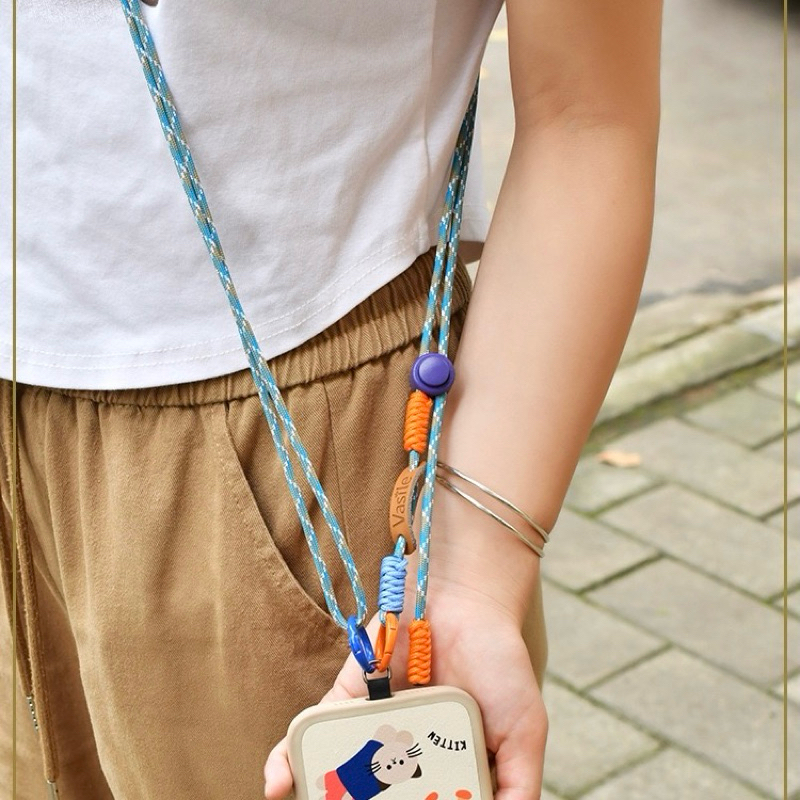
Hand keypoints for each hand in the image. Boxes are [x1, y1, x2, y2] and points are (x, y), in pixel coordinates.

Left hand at [263, 584, 547, 799]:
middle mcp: (404, 753)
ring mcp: (373, 727)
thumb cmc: (500, 661)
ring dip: (314, 796)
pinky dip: (290, 757)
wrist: (466, 598)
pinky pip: (312, 730)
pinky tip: (280, 782)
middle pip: (372, 798)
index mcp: (444, 768)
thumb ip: (519, 786)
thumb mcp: (524, 733)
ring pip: (335, 776)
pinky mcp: (346, 698)